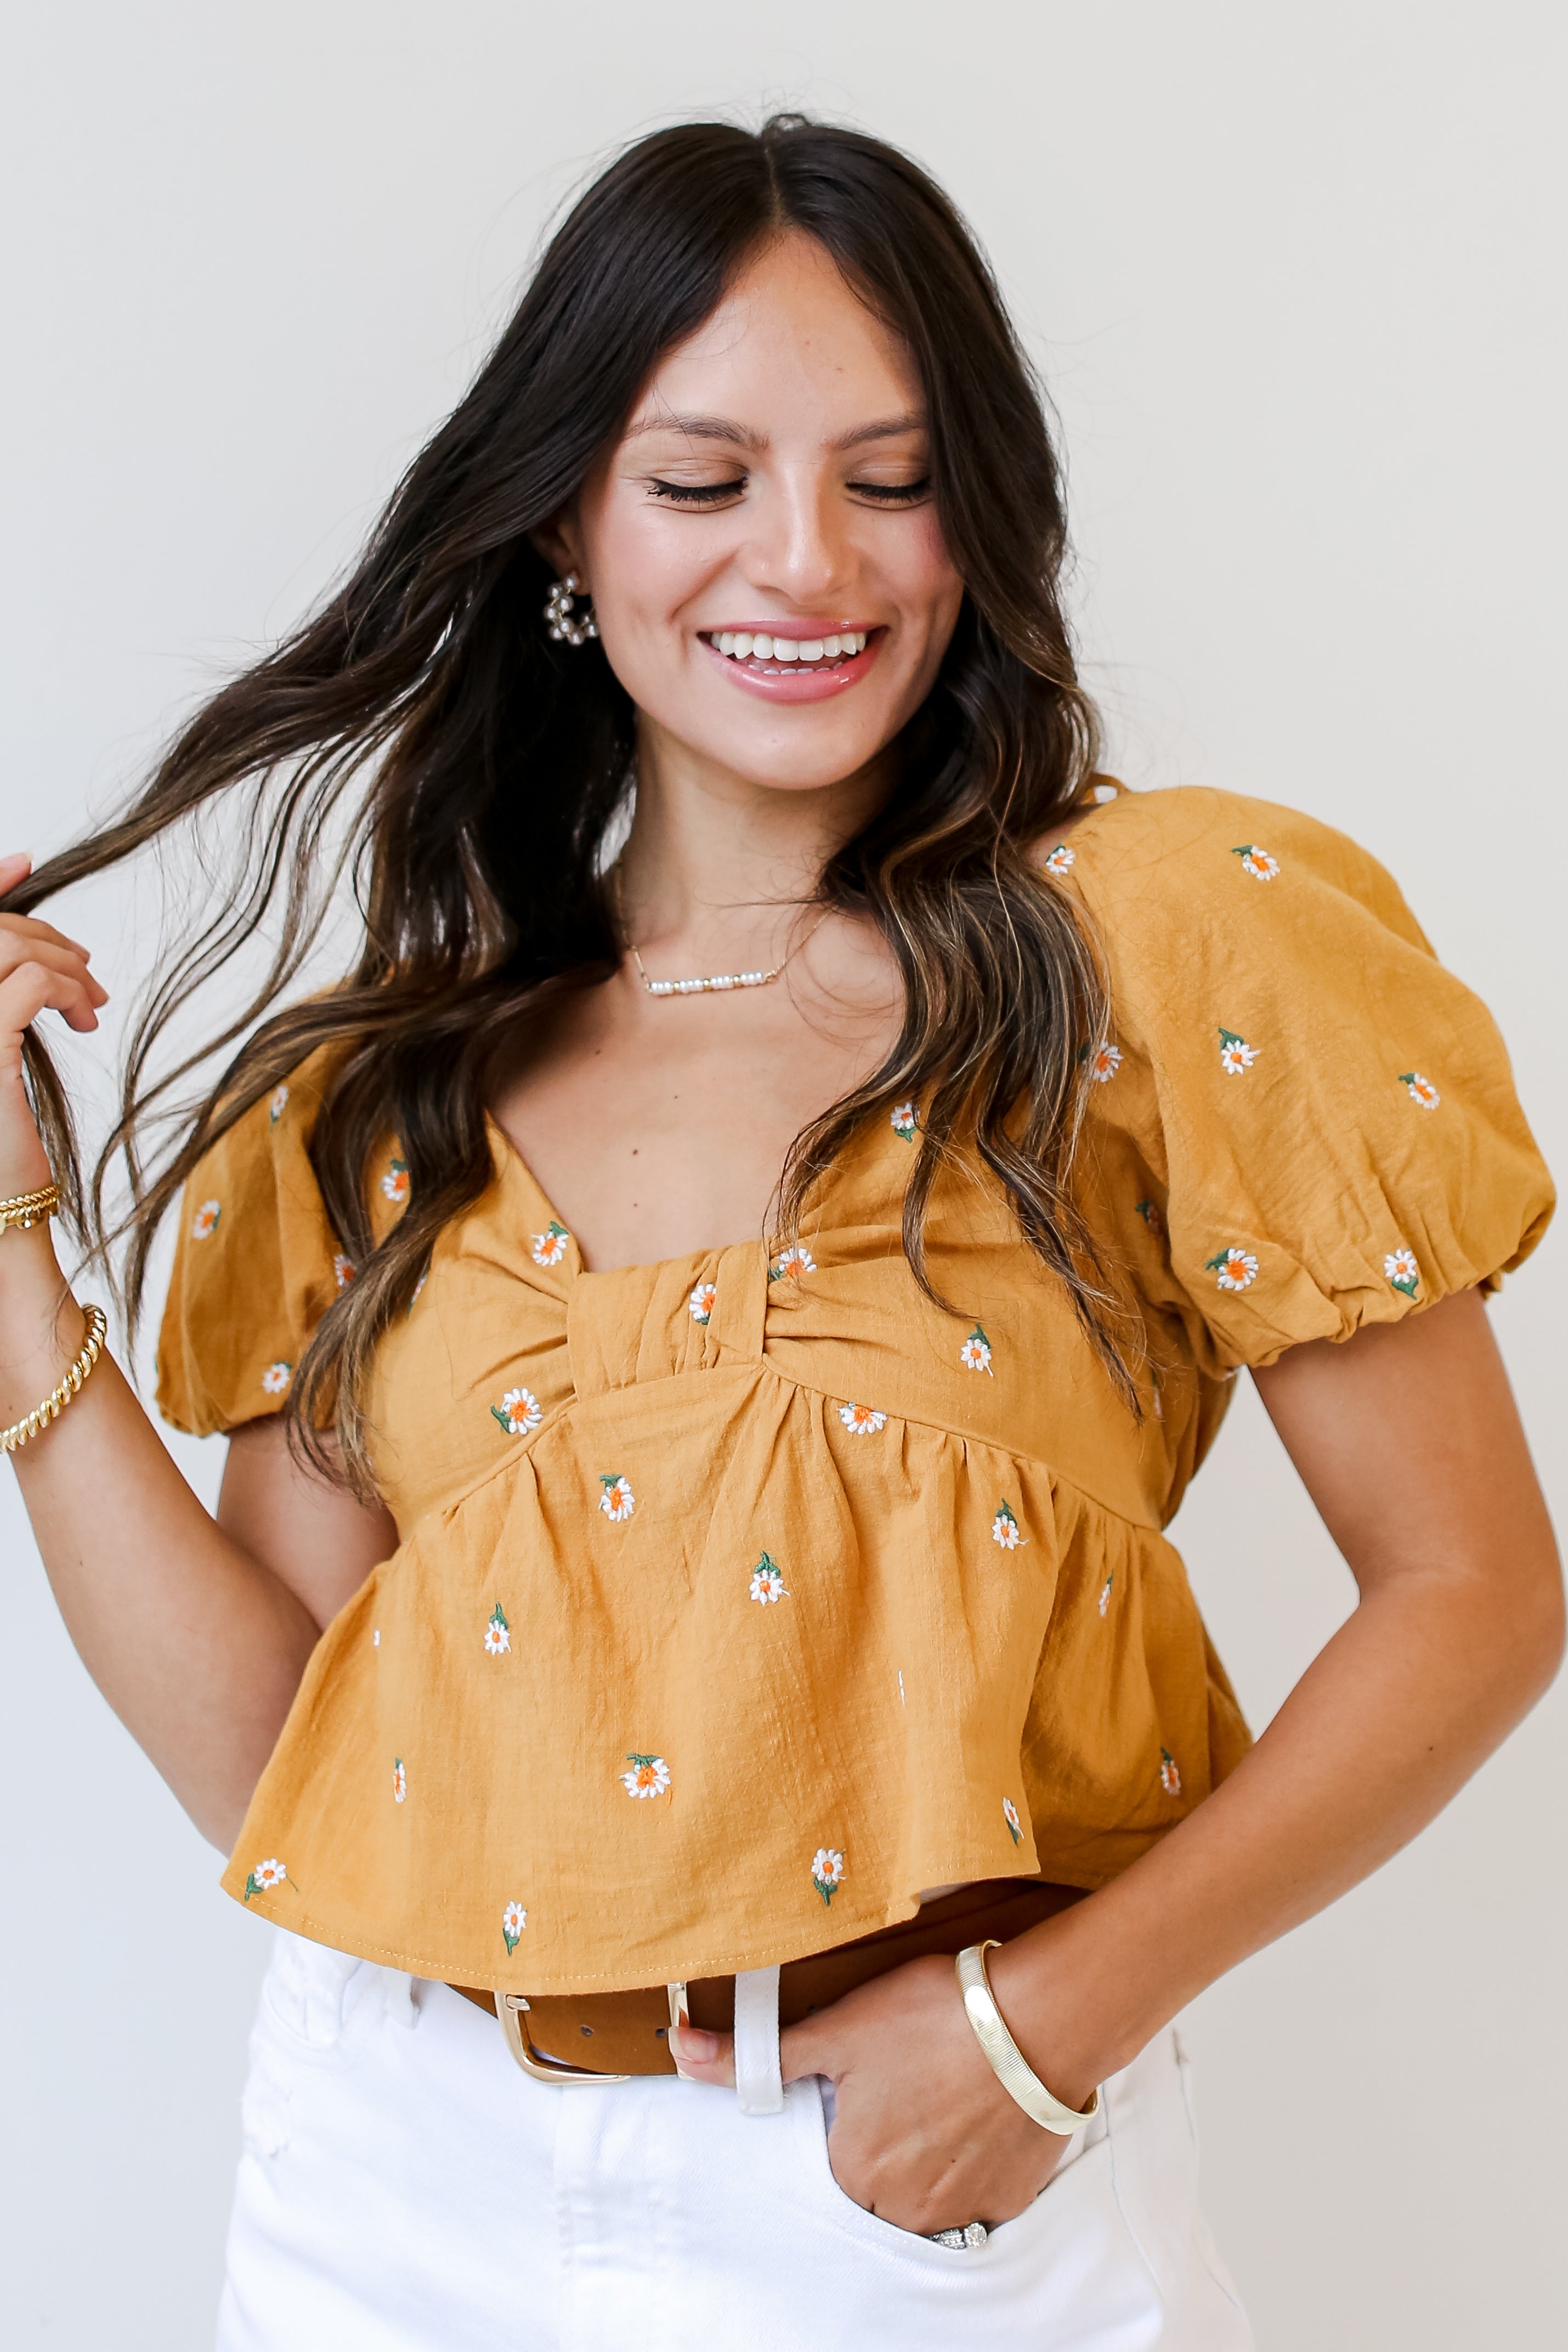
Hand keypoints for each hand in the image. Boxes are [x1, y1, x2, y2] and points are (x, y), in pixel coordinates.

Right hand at [0, 852, 107, 1194]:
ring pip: (9, 948)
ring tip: (91, 1001)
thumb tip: (43, 951)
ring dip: (63, 963)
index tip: (24, 861)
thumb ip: (10, 993)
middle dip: (45, 936)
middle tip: (90, 973)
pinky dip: (67, 988)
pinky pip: (32, 982)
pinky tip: (85, 1019)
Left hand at [669, 1951, 1079, 2235]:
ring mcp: (964, 2208)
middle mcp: (905, 2206)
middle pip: (881, 2177)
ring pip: (929, 2189)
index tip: (877, 2072)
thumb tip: (681, 2051)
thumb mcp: (835, 2029)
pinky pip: (980, 2189)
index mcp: (855, 2170)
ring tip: (951, 2088)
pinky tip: (985, 2108)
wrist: (1036, 2018)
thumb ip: (759, 2055)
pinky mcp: (1012, 2197)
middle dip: (892, 2134)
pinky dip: (978, 2156)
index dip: (854, 2106)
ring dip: (933, 2151)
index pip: (836, 2152)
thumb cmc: (932, 2018)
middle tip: (916, 2074)